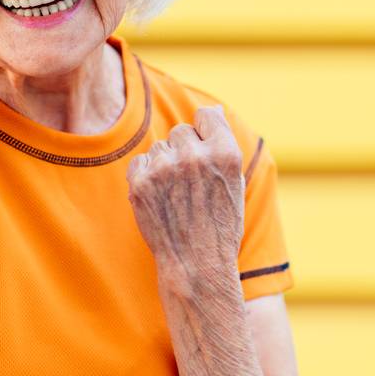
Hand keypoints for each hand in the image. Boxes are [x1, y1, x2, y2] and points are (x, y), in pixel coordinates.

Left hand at [126, 105, 246, 282]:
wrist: (196, 265)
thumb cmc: (219, 224)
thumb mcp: (234, 182)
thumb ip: (223, 143)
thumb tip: (212, 110)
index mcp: (225, 152)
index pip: (207, 114)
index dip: (205, 132)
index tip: (204, 154)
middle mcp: (195, 156)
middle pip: (181, 131)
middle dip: (184, 150)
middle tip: (191, 184)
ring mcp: (166, 168)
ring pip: (160, 147)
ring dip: (165, 165)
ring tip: (177, 197)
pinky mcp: (141, 181)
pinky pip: (140, 162)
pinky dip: (146, 177)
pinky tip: (160, 200)